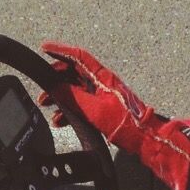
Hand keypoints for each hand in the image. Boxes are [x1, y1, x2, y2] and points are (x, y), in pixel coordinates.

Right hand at [40, 41, 189, 189]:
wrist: (146, 141)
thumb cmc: (125, 123)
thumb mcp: (93, 109)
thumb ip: (72, 96)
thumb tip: (53, 87)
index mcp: (103, 77)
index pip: (79, 57)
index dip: (60, 51)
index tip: (44, 49)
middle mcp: (103, 84)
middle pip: (74, 74)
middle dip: (56, 80)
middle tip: (43, 89)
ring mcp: (104, 97)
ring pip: (77, 91)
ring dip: (62, 97)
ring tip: (47, 106)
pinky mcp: (105, 110)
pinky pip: (83, 106)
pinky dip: (71, 111)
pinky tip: (61, 121)